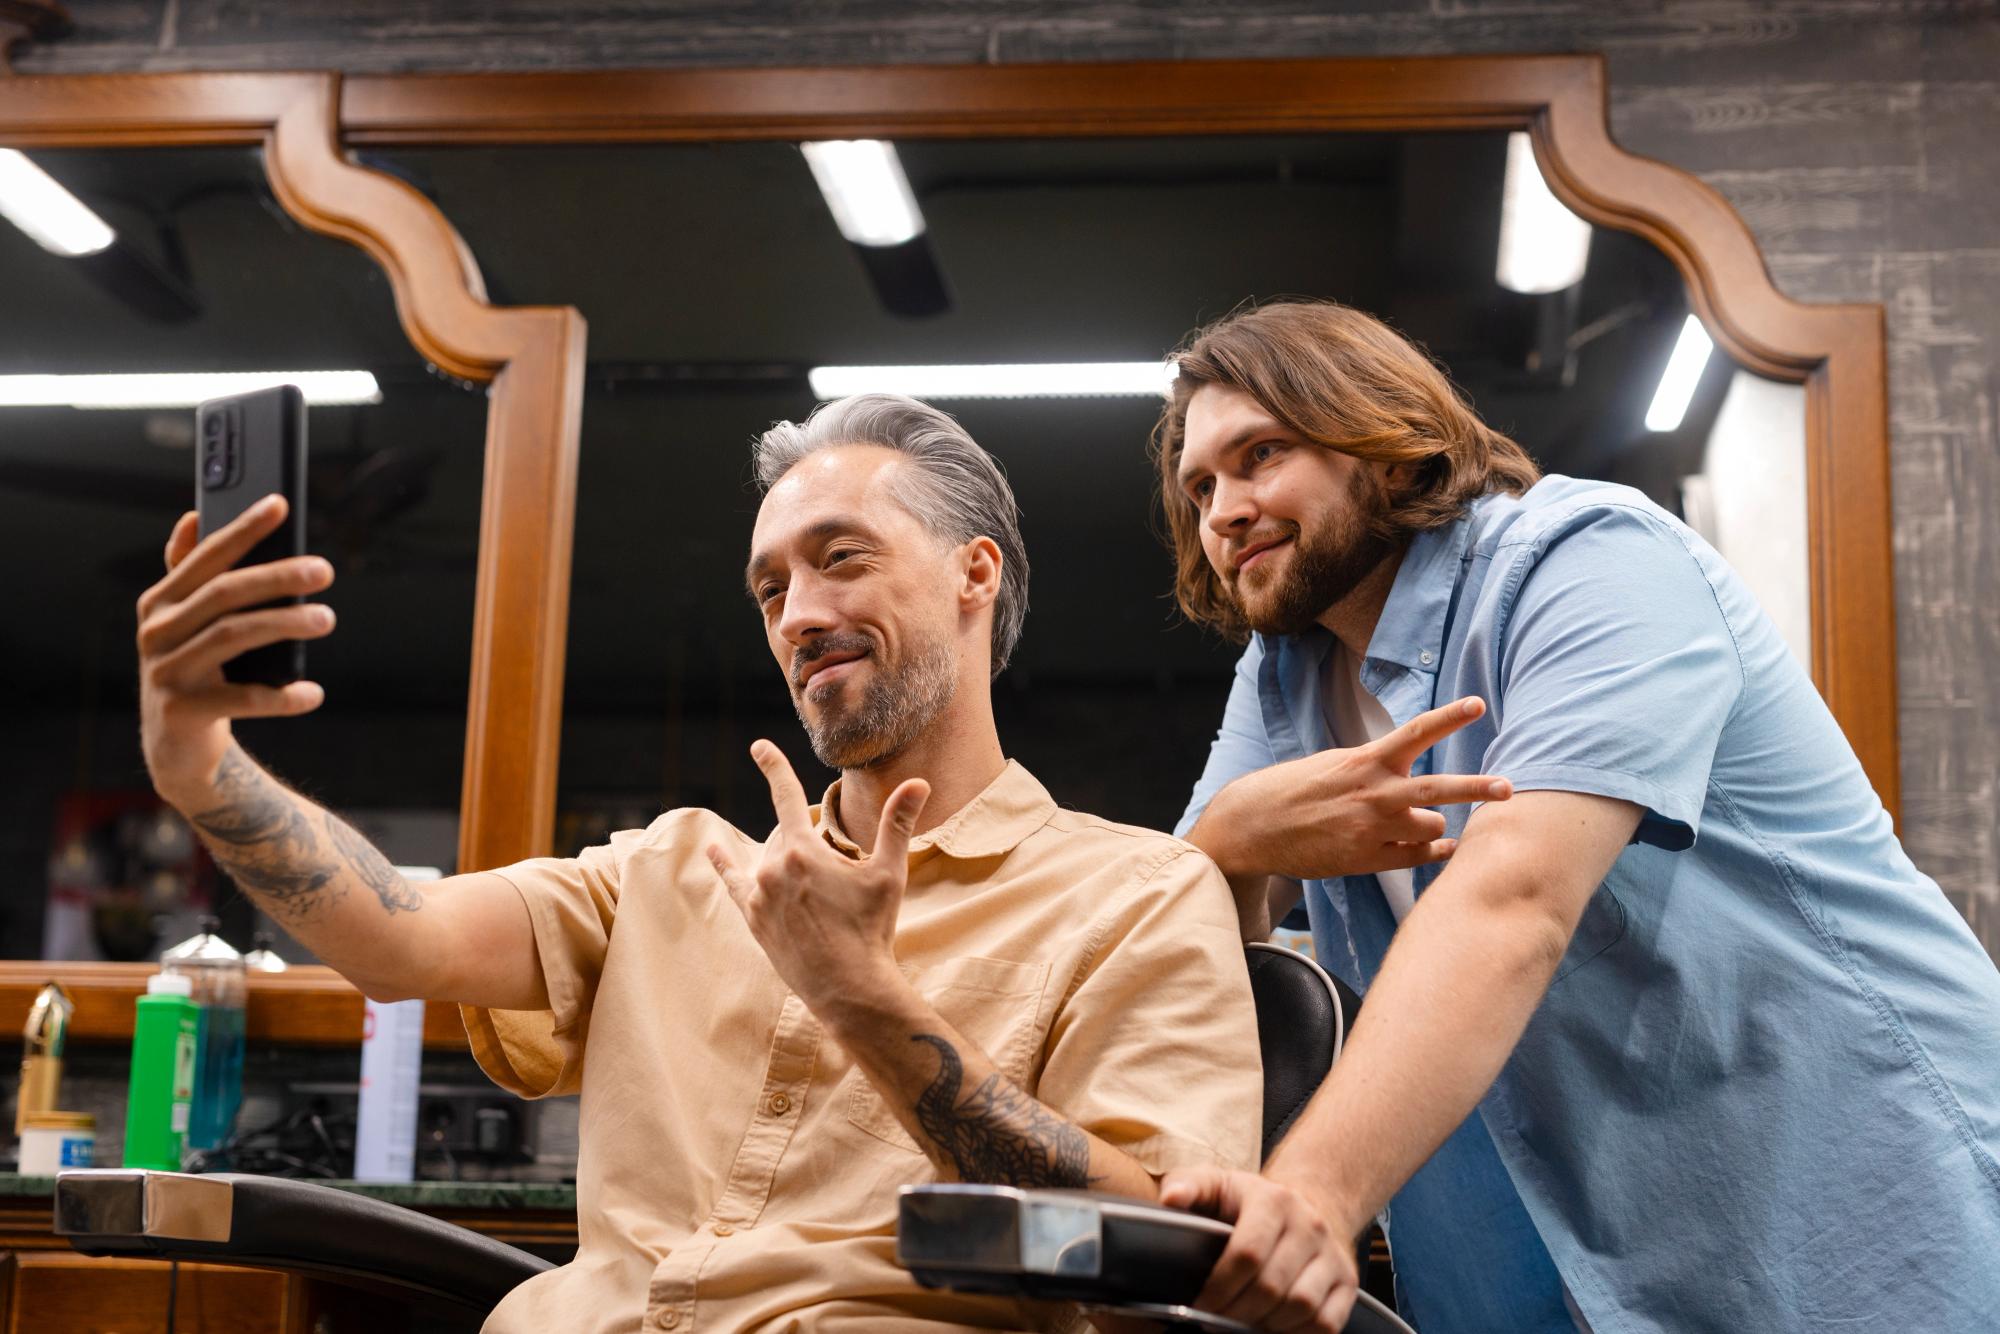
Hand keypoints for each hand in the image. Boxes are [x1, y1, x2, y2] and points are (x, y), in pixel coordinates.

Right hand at [136, 497, 335, 805]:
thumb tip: (192, 516)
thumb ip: (189, 573)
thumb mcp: (186, 621)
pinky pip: (242, 698)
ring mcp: (166, 672)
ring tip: (327, 618)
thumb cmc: (195, 669)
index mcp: (160, 601)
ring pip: (233, 636)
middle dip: (277, 576)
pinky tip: (312, 693)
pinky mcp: (183, 710)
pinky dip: (282, 696)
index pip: (206, 557)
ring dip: (285, 624)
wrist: (177, 745)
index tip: (280, 504)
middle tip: (324, 570)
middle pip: (224, 593)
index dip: (242, 530)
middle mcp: (156, 632)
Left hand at [705, 741, 928, 1010]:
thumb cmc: (871, 930)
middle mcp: (772, 869)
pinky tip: (713, 850)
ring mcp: (758, 896)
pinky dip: (724, 864)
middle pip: (784, 834)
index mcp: (802, 851)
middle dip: (807, 839)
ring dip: (786, 857)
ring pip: (767, 858)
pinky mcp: (752, 919)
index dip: (773, 766)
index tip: (758, 746)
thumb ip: (897, 825)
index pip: (785, 796)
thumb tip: (919, 783)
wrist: (848, 989)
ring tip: (806, 872)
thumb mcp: (888, 875)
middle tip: (836, 870)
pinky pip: (734, 883)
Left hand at [1158, 1168, 1358, 1331]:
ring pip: (1302, 1306)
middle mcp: (1309, 1225)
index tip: (1200, 1303)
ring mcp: (1332, 1255)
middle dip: (1237, 1311)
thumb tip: (1170, 1199)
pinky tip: (1273, 1327)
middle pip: (1273, 1286)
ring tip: (1242, 1323)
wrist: (1310, 1204)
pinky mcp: (1346, 1281)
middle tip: (1214, 1320)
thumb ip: (1189, 1185)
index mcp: (1273, 1200)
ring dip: (1267, 1325)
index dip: (1220, 1287)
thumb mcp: (1218, 1183)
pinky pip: (1327, 1322)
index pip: (1248, 1253)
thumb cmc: (1251, 1202)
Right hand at [1192, 696, 1509, 882]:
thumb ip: (1374, 765)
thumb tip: (1408, 767)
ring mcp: (1372, 829)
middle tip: (1509, 788)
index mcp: (1365, 761)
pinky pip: (1419, 857)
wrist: (1253, 827)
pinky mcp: (1367, 859)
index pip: (1416, 732)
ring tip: (1423, 824)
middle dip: (1478, 788)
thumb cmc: (1293, 789)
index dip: (1450, 716)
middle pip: (1439, 789)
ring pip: (1432, 826)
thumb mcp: (1334, 764)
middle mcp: (1373, 793)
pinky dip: (1434, 850)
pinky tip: (1440, 847)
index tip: (1479, 704)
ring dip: (1434, 825)